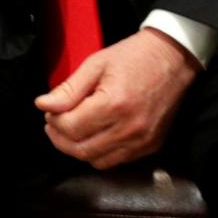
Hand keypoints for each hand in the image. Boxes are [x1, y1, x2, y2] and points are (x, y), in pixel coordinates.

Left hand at [34, 29, 199, 168]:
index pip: (71, 128)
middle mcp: (130, 128)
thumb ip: (68, 89)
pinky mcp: (152, 146)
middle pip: (82, 150)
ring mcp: (143, 141)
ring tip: (71, 130)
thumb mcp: (95, 64)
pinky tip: (93, 135)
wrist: (173, 59)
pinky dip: (99, 153)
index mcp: (114, 104)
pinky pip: (117, 161)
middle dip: (60, 139)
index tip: (49, 111)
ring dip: (78, 149)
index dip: (54, 121)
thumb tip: (43, 106)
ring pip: (98, 160)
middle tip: (53, 123)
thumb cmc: (133, 57)